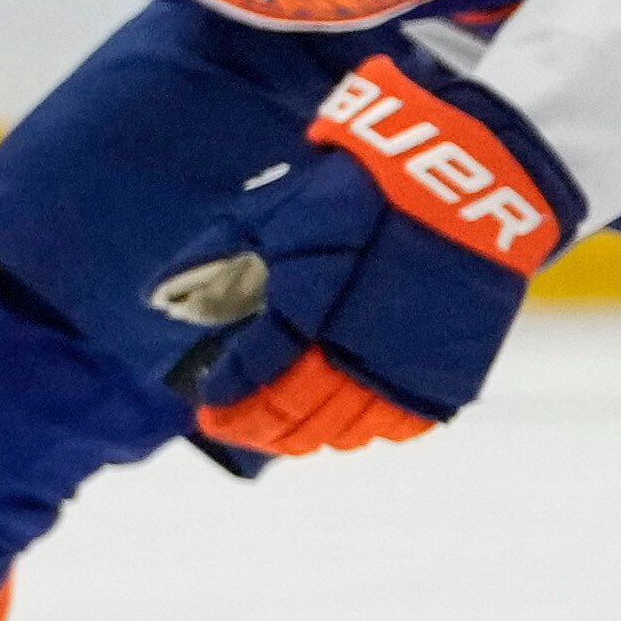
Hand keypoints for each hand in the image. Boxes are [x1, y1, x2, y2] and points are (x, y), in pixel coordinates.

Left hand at [147, 52, 579, 453]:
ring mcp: (406, 362)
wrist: (460, 184)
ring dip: (305, 437)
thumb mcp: (277, 215)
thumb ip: (218, 259)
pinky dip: (365, 432)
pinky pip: (401, 424)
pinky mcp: (449, 369)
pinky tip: (342, 424)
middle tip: (231, 427)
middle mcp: (355, 343)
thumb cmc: (356, 195)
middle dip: (255, 427)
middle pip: (296, 412)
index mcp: (307, 303)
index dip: (227, 396)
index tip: (207, 405)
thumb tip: (161, 299)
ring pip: (346, 428)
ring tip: (280, 431)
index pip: (255, 371)